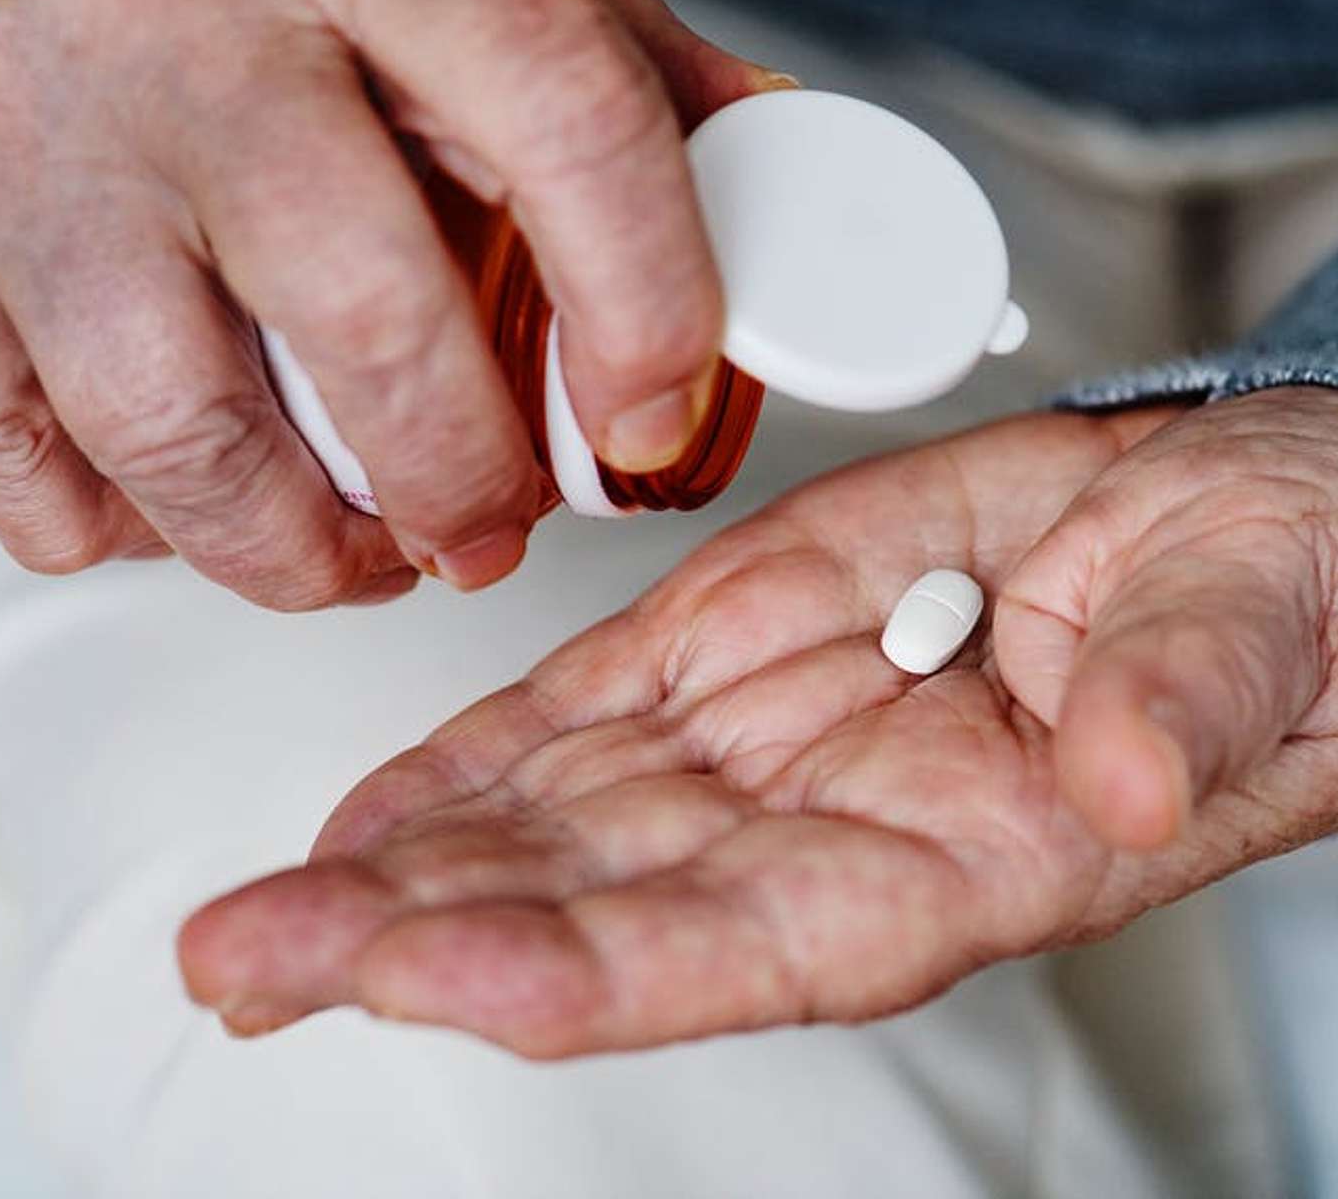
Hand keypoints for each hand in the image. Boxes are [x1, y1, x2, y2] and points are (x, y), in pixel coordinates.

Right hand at [0, 0, 778, 605]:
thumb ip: (600, 52)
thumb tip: (759, 162)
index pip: (560, 116)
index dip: (644, 301)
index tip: (652, 417)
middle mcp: (175, 25)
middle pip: (362, 321)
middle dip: (459, 481)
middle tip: (491, 528)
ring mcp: (26, 140)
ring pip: (176, 433)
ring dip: (296, 552)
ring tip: (358, 557)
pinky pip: (19, 461)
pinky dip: (123, 530)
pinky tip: (192, 506)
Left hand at [179, 389, 1337, 1053]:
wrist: (1221, 517)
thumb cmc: (1268, 590)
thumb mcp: (1261, 626)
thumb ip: (1183, 702)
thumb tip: (1115, 772)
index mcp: (967, 850)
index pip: (751, 943)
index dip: (595, 967)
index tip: (436, 975)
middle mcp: (835, 819)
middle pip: (601, 902)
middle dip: (420, 935)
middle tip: (256, 955)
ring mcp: (771, 732)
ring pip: (559, 819)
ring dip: (406, 862)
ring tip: (265, 909)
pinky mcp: (736, 637)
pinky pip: (584, 715)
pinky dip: (472, 761)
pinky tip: (374, 813)